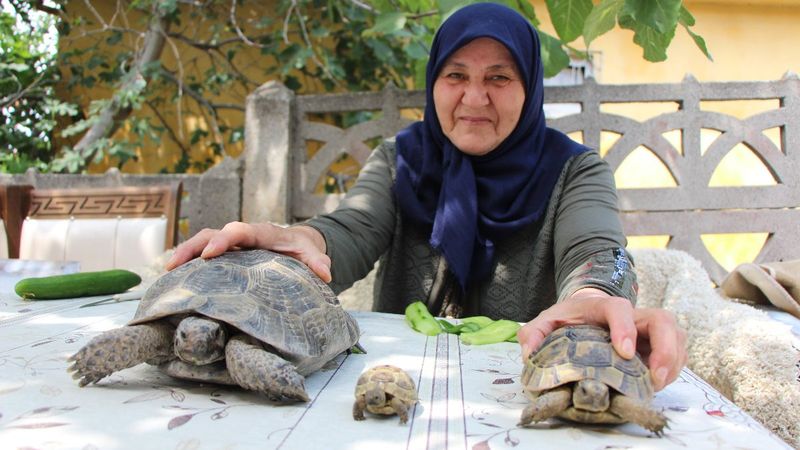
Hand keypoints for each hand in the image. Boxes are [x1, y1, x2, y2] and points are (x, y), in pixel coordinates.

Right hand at [165, 222, 331, 282]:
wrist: (296, 244)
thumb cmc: (301, 250)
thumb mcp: (311, 254)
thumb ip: (317, 261)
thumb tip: (327, 273)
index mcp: (261, 233)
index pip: (240, 230)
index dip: (226, 239)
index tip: (213, 253)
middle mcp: (241, 236)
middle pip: (213, 234)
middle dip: (195, 246)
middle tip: (175, 264)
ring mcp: (230, 245)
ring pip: (203, 242)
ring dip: (185, 254)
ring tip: (167, 272)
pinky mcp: (225, 255)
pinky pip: (203, 255)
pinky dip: (188, 264)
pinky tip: (173, 280)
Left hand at [517, 288, 686, 390]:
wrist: (586, 314)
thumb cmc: (569, 320)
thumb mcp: (546, 322)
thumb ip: (534, 333)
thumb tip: (529, 352)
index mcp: (603, 308)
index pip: (620, 309)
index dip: (625, 328)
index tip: (624, 351)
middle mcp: (632, 315)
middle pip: (662, 319)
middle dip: (665, 347)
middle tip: (655, 376)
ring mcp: (648, 330)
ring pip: (676, 335)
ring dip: (673, 361)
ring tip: (657, 385)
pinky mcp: (658, 344)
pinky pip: (678, 352)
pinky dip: (674, 369)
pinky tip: (658, 384)